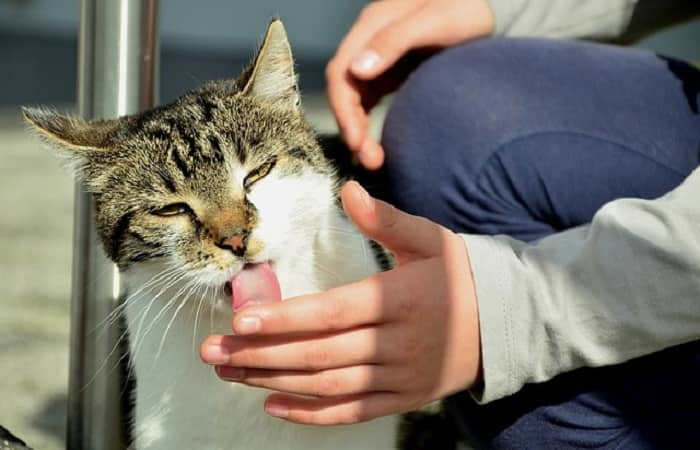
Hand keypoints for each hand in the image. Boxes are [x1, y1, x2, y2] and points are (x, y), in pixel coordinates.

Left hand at [200, 182, 481, 424]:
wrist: (503, 323)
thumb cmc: (459, 274)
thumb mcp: (430, 239)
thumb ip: (386, 219)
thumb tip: (349, 188)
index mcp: (401, 300)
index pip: (333, 313)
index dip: (286, 318)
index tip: (240, 318)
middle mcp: (398, 344)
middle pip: (319, 354)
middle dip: (261, 353)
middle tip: (213, 350)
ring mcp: (400, 378)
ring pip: (327, 386)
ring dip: (273, 380)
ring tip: (230, 371)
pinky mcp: (402, 399)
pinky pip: (351, 412)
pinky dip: (311, 413)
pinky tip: (272, 405)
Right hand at [326, 0, 494, 169]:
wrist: (491, 8)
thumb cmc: (466, 8)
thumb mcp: (434, 21)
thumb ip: (394, 41)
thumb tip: (357, 70)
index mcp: (371, 26)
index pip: (341, 72)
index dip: (344, 110)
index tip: (356, 141)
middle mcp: (369, 42)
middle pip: (346, 90)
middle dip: (351, 126)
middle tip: (369, 160)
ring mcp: (380, 58)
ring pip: (356, 99)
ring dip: (358, 129)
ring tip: (373, 160)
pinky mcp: (392, 71)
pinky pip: (370, 101)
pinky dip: (368, 123)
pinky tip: (377, 143)